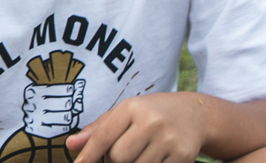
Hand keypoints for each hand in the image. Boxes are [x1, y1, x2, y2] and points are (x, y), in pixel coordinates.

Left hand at [65, 93, 203, 162]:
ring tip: (138, 155)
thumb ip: (98, 130)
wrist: (194, 114)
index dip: (89, 154)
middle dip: (114, 162)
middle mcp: (150, 121)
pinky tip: (154, 158)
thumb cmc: (150, 114)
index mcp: (131, 107)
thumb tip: (70, 145)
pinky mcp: (183, 156)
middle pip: (118, 157)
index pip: (104, 135)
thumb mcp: (124, 113)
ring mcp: (168, 139)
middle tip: (121, 155)